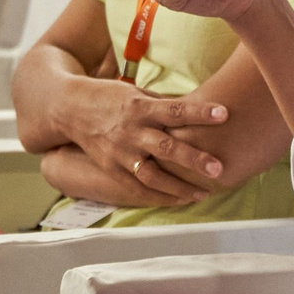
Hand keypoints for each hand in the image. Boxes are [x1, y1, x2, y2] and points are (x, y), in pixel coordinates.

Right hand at [67, 85, 231, 192]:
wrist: (69, 109)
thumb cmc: (109, 97)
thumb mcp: (136, 93)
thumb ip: (163, 105)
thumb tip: (197, 109)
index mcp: (140, 107)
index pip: (175, 109)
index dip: (199, 112)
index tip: (224, 113)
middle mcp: (131, 131)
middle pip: (167, 147)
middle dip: (194, 159)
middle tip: (219, 169)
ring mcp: (121, 153)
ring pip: (153, 175)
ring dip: (180, 187)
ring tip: (204, 194)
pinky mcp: (112, 169)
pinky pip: (138, 188)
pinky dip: (160, 197)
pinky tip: (181, 200)